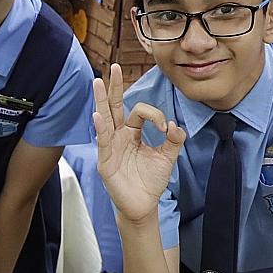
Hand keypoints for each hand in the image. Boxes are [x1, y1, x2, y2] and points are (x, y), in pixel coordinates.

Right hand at [93, 63, 185, 222]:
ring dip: (102, 100)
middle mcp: (118, 136)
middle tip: (114, 67)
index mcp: (131, 133)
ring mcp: (110, 147)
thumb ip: (174, 139)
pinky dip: (100, 128)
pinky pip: (103, 141)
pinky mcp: (106, 161)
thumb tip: (174, 124)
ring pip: (105, 119)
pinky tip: (98, 114)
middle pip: (115, 106)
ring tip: (98, 82)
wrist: (144, 205)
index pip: (139, 112)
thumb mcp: (167, 157)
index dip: (154, 115)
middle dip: (114, 87)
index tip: (165, 130)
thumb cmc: (150, 181)